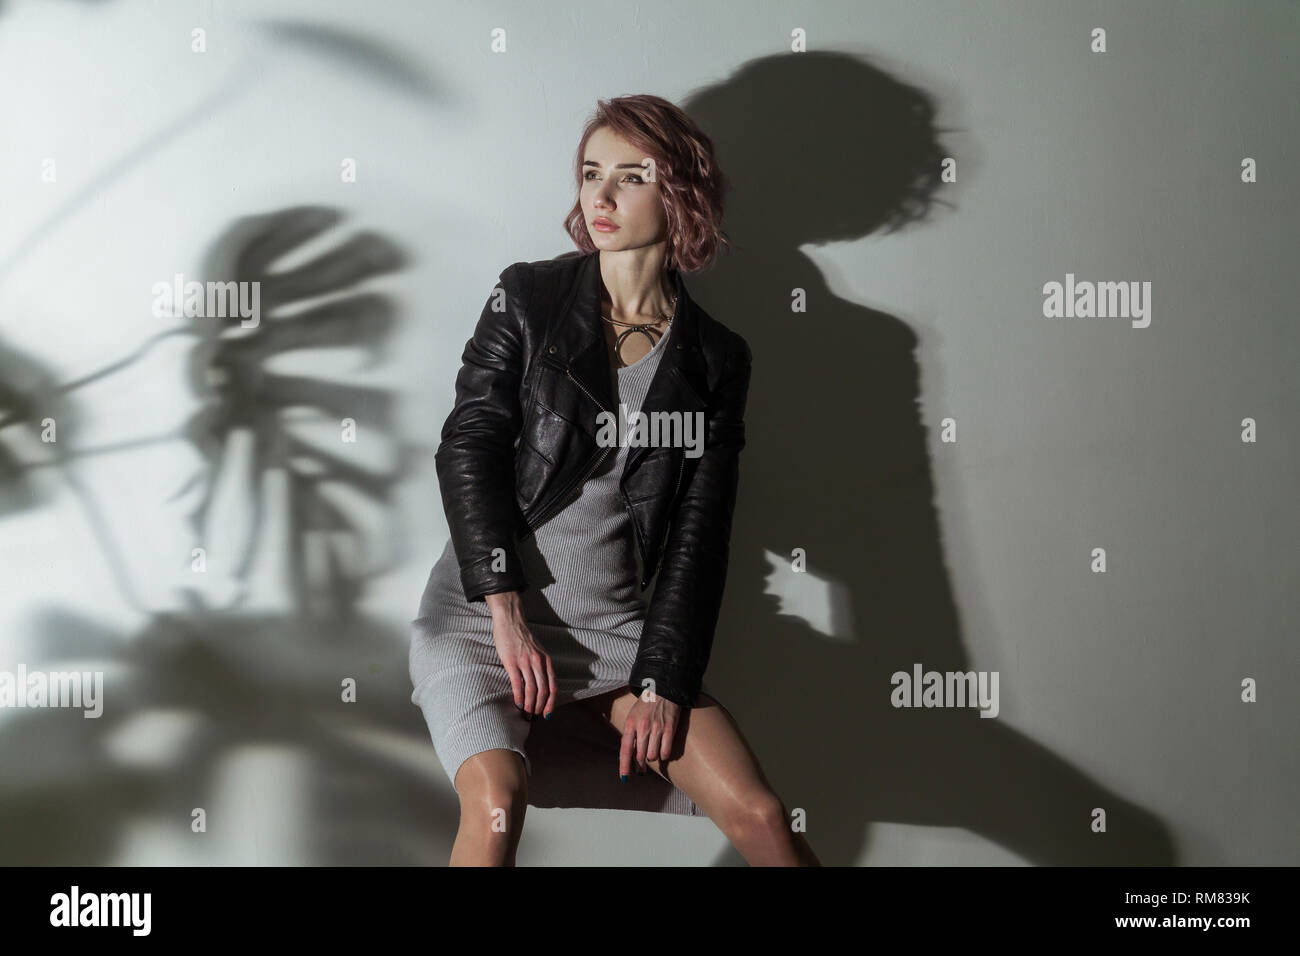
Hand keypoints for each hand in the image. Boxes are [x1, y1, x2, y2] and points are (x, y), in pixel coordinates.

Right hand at [486, 591, 554, 718]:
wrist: (510, 619)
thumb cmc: (522, 636)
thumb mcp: (537, 650)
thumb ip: (540, 665)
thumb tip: (540, 683)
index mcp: (546, 660)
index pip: (553, 686)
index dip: (551, 702)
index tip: (547, 713)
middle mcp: (539, 662)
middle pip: (543, 691)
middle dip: (539, 706)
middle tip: (534, 716)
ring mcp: (525, 662)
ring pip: (532, 690)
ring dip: (529, 704)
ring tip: (526, 713)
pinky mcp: (512, 662)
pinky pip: (518, 684)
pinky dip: (519, 697)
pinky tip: (517, 704)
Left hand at [620, 691, 681, 777]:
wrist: (663, 691)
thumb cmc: (646, 706)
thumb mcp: (632, 717)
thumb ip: (630, 735)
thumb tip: (628, 756)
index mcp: (631, 724)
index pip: (625, 750)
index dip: (624, 765)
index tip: (625, 778)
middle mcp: (642, 727)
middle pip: (640, 756)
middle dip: (640, 766)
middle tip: (641, 770)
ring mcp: (657, 728)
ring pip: (653, 756)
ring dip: (652, 759)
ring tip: (653, 754)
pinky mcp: (669, 729)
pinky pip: (665, 752)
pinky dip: (664, 755)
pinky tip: (662, 752)